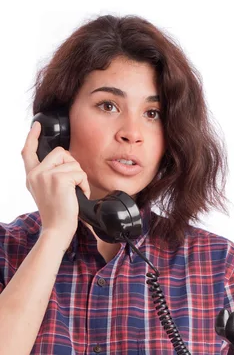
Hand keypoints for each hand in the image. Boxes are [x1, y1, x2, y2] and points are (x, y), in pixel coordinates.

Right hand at [21, 122, 90, 246]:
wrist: (57, 228)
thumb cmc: (57, 212)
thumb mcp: (46, 191)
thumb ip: (48, 175)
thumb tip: (64, 161)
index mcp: (31, 176)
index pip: (28, 151)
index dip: (32, 136)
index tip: (37, 126)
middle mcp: (36, 173)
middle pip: (60, 152)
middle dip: (72, 165)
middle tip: (73, 183)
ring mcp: (46, 175)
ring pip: (73, 163)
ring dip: (80, 178)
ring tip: (75, 192)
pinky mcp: (59, 179)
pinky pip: (80, 173)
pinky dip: (85, 185)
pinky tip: (80, 195)